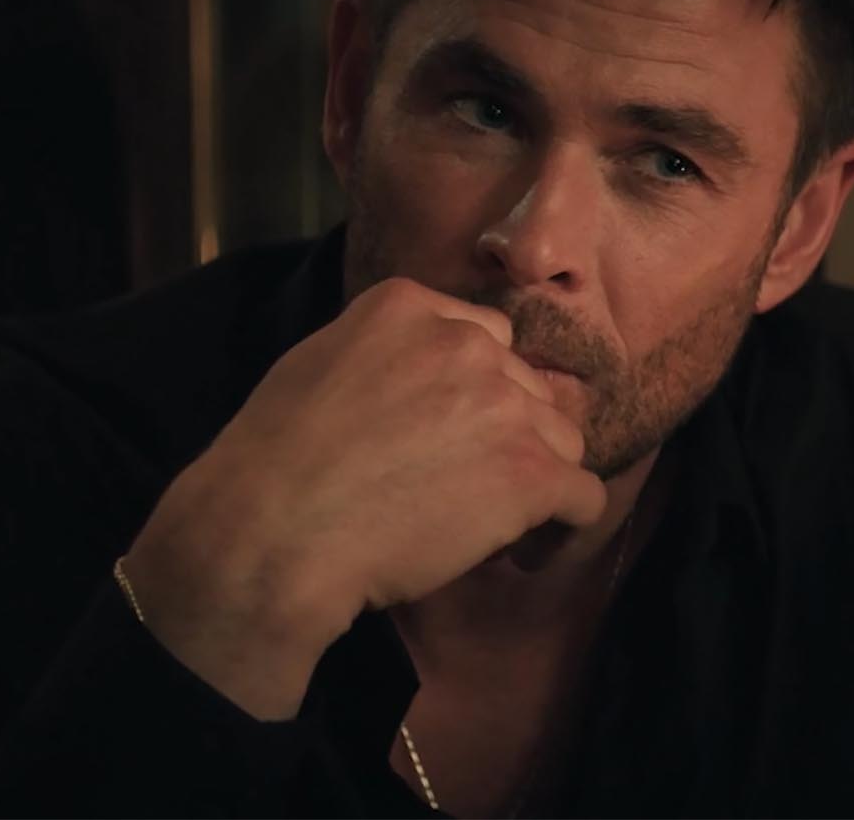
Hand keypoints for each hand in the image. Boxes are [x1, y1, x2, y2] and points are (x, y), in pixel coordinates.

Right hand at [120, 277, 607, 718]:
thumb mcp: (318, 364)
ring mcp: (504, 406)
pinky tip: (531, 545)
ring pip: (561, 439)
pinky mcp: (530, 473)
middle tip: (463, 484)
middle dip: (505, 433)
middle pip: (527, 387)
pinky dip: (564, 523)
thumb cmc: (273, 464)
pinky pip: (583, 496)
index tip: (452, 434)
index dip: (475, 392)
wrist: (270, 534)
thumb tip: (424, 372)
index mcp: (411, 307)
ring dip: (536, 476)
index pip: (485, 339)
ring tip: (489, 520)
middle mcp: (468, 344)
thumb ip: (387, 352)